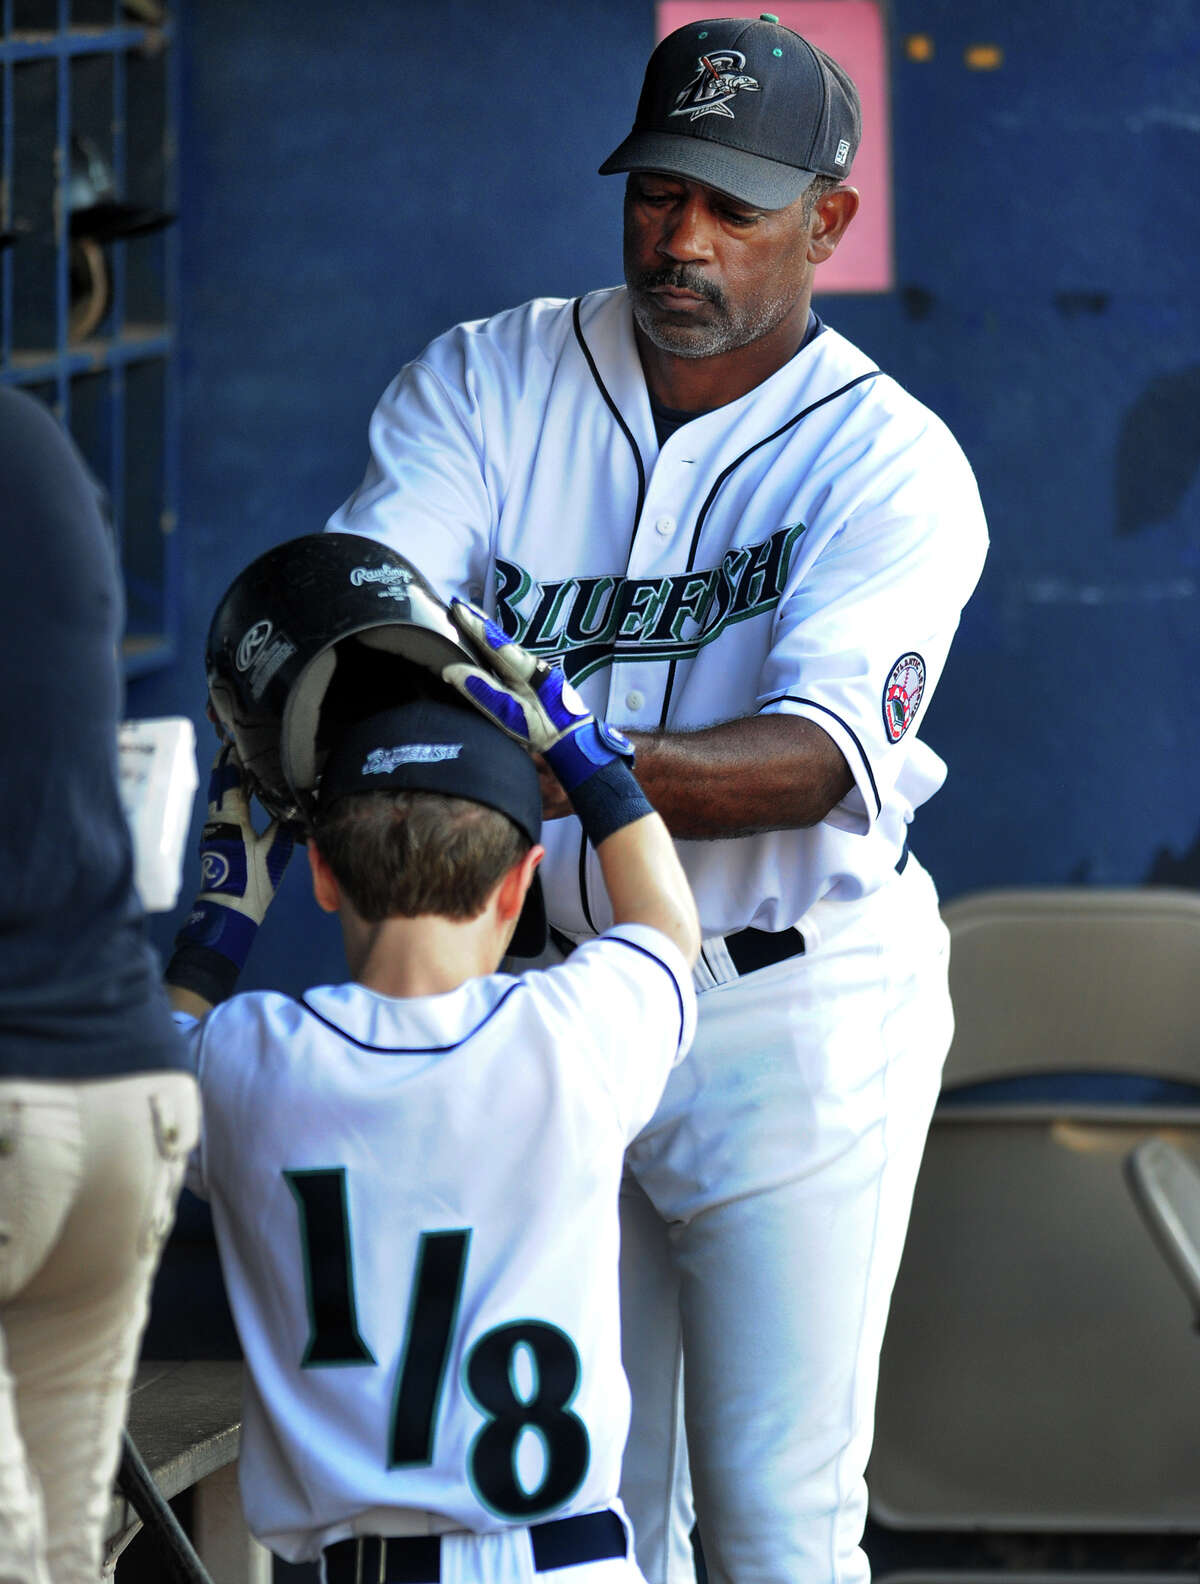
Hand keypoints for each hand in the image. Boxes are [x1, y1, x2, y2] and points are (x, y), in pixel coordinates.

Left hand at [167, 745, 293, 1001]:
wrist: (228, 913)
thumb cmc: (252, 884)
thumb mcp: (273, 852)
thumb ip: (281, 826)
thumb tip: (290, 807)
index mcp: (231, 820)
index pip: (230, 781)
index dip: (234, 760)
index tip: (238, 741)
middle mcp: (217, 821)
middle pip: (219, 785)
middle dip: (225, 765)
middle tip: (233, 744)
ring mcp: (214, 831)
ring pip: (217, 797)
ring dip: (225, 779)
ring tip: (236, 764)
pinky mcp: (216, 841)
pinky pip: (221, 810)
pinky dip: (228, 796)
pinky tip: (239, 795)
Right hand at [443, 599, 633, 791]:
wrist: (573, 740)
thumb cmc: (542, 728)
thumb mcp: (509, 712)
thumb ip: (483, 690)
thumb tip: (452, 670)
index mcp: (523, 668)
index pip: (494, 642)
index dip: (474, 625)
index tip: (456, 607)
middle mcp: (531, 664)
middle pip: (501, 640)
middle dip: (480, 624)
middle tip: (460, 606)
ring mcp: (536, 672)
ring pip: (508, 649)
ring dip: (489, 635)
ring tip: (471, 622)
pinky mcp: (537, 682)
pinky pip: (512, 660)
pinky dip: (497, 650)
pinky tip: (490, 651)